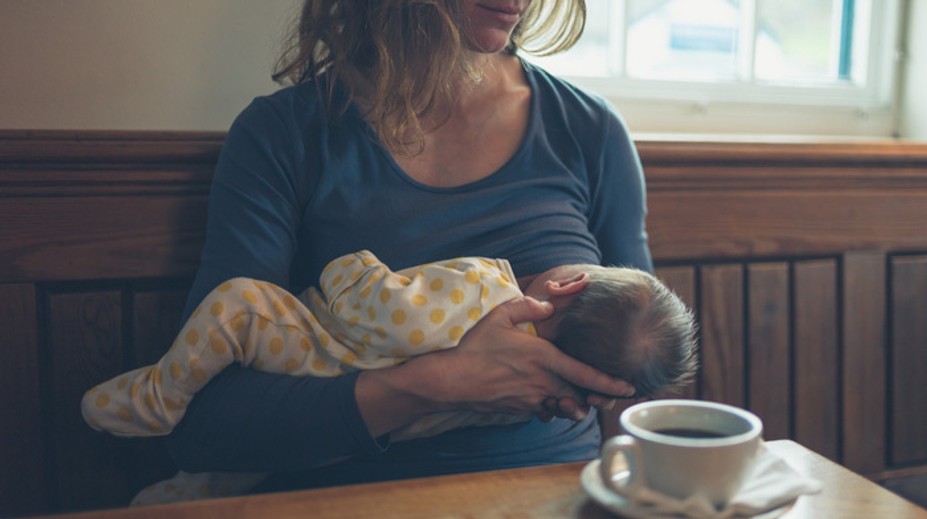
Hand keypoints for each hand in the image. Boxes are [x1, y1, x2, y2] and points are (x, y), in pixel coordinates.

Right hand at [422, 296, 634, 418]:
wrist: (451, 380)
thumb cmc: (475, 346)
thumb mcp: (500, 315)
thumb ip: (528, 306)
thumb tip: (549, 305)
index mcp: (544, 358)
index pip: (585, 374)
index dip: (610, 382)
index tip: (628, 386)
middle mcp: (543, 382)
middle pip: (581, 396)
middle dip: (596, 398)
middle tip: (608, 397)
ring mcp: (532, 399)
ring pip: (565, 408)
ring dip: (574, 405)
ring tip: (579, 400)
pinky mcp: (520, 409)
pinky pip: (545, 412)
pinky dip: (552, 408)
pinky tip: (548, 399)